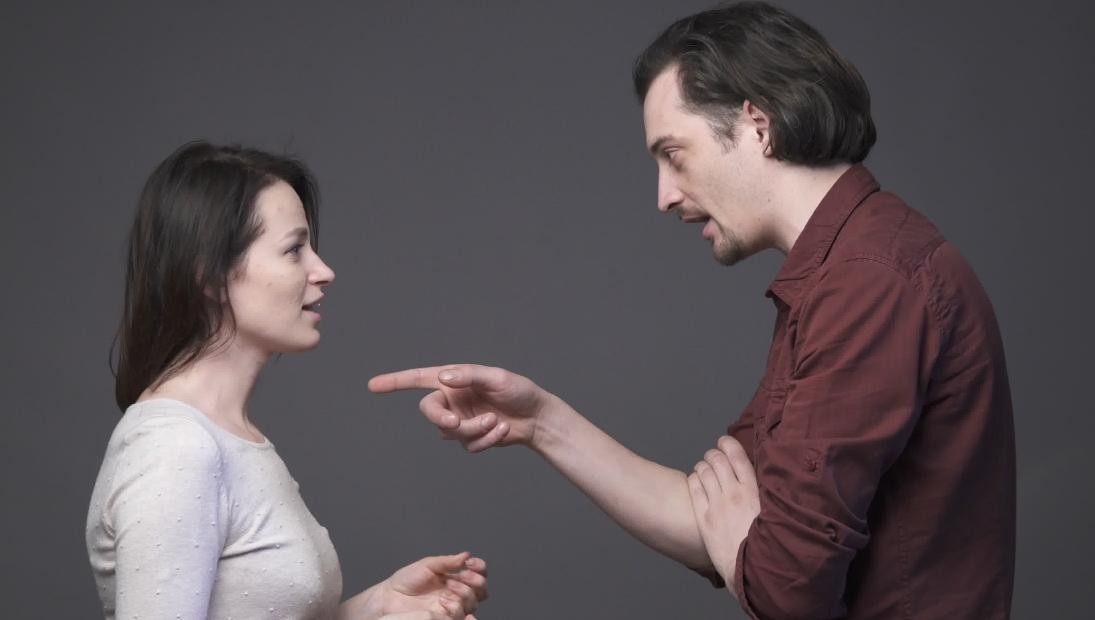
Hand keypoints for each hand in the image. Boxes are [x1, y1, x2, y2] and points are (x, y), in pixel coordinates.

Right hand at [369, 364, 554, 451]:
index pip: (418, 379)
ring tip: (497, 421)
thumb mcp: (497, 378)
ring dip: (475, 429)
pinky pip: (467, 445)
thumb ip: (469, 376)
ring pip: (450, 433)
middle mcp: (453, 399)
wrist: (537, 418)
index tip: (373, 385)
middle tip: (456, 423)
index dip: (395, 382)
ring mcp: (460, 420)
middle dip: (441, 419)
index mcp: (454, 379)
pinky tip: (502, 431)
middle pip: (429, 412)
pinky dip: (485, 440)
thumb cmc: (519, 391)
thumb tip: (443, 378)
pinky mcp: (470, 438)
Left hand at [381, 552, 487, 618]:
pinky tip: (446, 601)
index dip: (479, 567)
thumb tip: (466, 555)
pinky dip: (457, 608)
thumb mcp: (427, 565)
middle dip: (476, 580)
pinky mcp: (445, 618)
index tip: (469, 563)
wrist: (389, 597)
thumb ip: (448, 561)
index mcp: (454, 576)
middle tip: (462, 575)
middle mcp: (456, 592)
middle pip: (481, 589)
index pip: (478, 572)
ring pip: (473, 603)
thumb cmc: (405, 581)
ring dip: (465, 592)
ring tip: (449, 586)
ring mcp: (451, 606)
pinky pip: (460, 616)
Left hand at [687, 436, 760, 585]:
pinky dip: (694, 479)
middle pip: (717, 460)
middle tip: (713, 456)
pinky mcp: (704, 519)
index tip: (724, 442)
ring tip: (705, 468)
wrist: (753, 571)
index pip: (737, 456)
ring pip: (703, 471)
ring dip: (703, 465)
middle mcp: (733, 495)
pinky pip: (693, 488)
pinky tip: (696, 481)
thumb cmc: (769, 545)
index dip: (728, 444)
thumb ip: (767, 495)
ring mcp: (717, 506)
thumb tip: (765, 480)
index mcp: (753, 492)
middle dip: (713, 454)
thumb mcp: (774, 514)